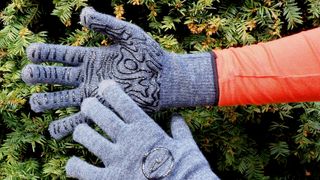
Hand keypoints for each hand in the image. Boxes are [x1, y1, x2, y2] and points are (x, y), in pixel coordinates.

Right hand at [22, 7, 216, 138]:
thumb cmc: (149, 54)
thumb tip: (82, 14)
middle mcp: (89, 77)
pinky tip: (55, 130)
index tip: (31, 52)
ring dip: (49, 102)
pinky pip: (82, 119)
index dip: (46, 54)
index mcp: (92, 58)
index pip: (63, 56)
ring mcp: (95, 95)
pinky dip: (68, 125)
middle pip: (58, 78)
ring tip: (35, 103)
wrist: (166, 78)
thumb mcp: (127, 33)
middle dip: (42, 77)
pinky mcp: (105, 110)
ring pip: (65, 100)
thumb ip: (106, 24)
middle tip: (27, 76)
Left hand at [66, 80, 218, 179]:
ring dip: (80, 132)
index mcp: (146, 128)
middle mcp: (128, 139)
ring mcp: (117, 159)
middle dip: (90, 106)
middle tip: (86, 104)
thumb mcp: (187, 146)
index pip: (124, 103)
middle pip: (101, 115)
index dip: (112, 92)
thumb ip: (180, 130)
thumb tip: (178, 117)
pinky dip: (75, 166)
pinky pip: (82, 170)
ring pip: (87, 137)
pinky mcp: (109, 179)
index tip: (104, 85)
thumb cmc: (188, 169)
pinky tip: (74, 164)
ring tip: (79, 131)